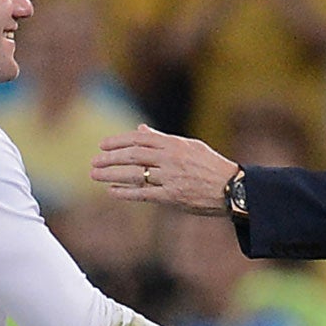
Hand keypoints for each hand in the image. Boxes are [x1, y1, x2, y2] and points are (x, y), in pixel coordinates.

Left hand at [90, 124, 238, 214]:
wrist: (231, 189)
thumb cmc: (210, 166)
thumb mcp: (189, 146)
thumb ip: (162, 138)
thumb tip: (140, 129)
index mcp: (174, 144)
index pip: (139, 139)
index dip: (118, 141)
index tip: (103, 145)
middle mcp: (170, 159)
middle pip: (133, 155)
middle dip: (110, 158)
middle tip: (94, 161)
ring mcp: (170, 178)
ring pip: (135, 174)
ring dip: (112, 174)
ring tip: (95, 175)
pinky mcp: (172, 196)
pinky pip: (144, 193)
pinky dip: (126, 192)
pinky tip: (112, 191)